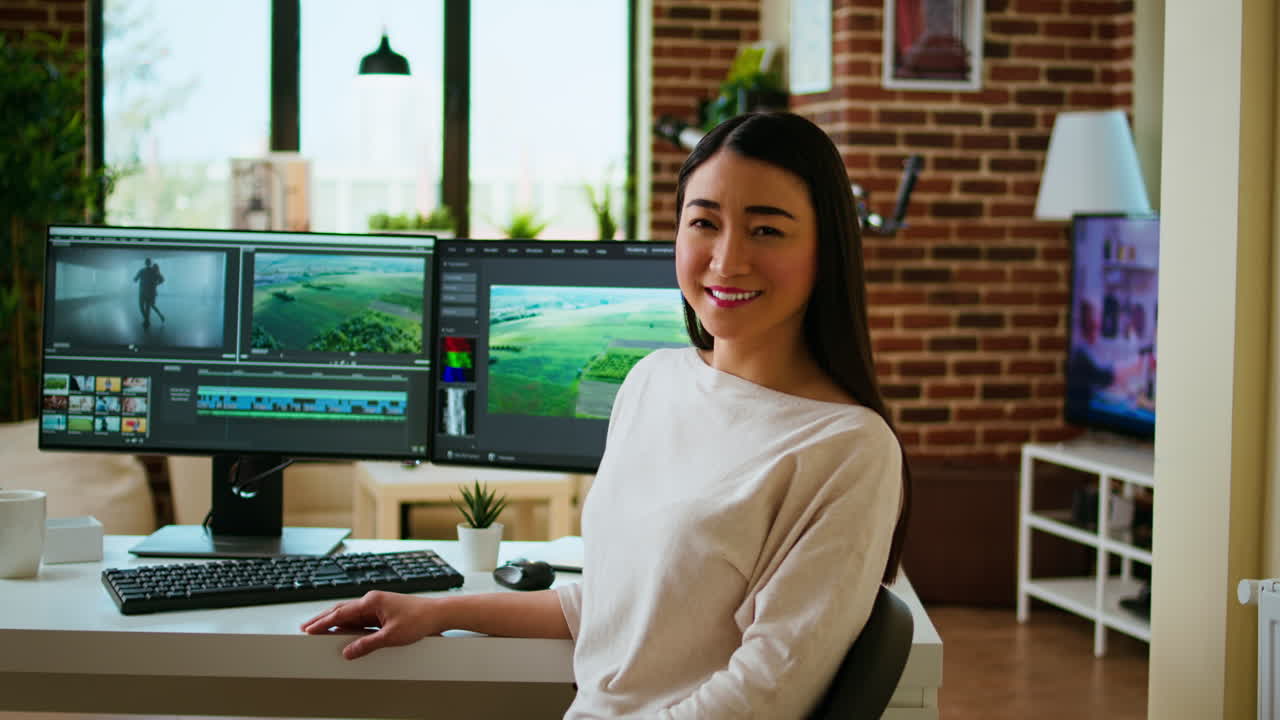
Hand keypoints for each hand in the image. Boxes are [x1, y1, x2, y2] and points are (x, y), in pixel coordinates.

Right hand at [301, 590, 441, 659]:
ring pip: (350, 614)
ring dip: (334, 621)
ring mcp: (377, 605)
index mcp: (371, 602)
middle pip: (342, 611)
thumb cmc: (419, 619)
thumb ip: (367, 644)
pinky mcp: (383, 611)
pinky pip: (360, 618)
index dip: (323, 623)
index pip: (341, 613)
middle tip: (306, 628)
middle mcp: (372, 601)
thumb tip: (348, 651)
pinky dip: (347, 624)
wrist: (438, 614)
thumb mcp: (391, 636)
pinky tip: (342, 631)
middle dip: (323, 620)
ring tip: (318, 629)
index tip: (308, 629)